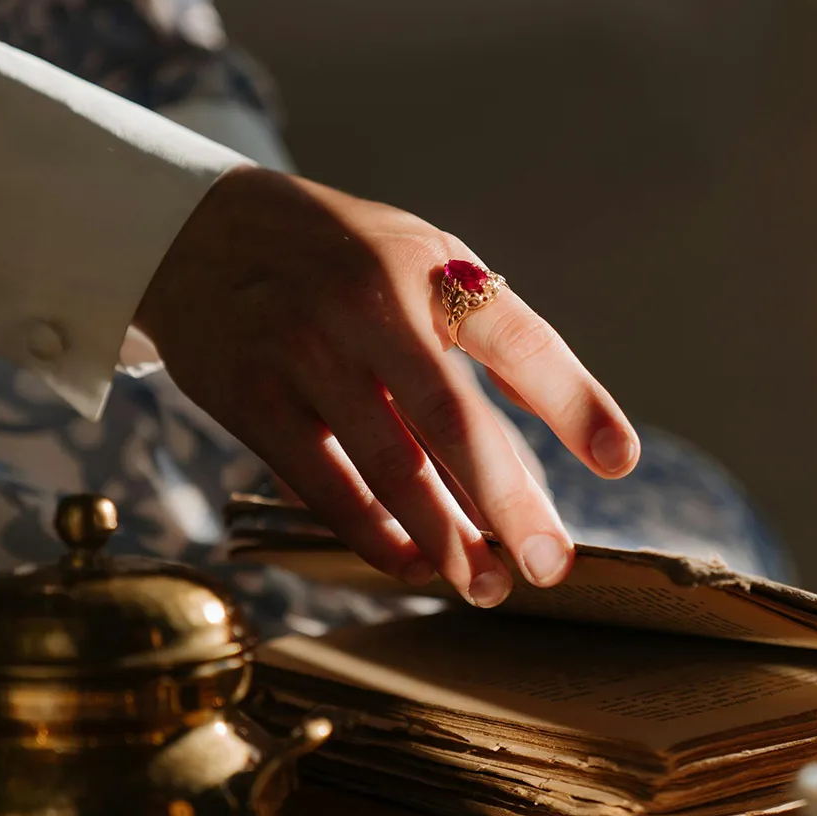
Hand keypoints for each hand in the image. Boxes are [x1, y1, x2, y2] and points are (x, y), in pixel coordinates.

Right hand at [135, 167, 638, 607]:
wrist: (197, 230)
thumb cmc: (338, 255)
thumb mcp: (420, 257)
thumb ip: (488, 329)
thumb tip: (569, 418)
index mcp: (429, 267)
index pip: (518, 340)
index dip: (573, 402)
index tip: (618, 462)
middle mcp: (369, 306)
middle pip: (453, 420)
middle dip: (509, 501)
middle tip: (551, 565)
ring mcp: (304, 352)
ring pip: (388, 465)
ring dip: (444, 537)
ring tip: (487, 585)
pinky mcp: (250, 396)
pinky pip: (323, 482)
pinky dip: (372, 532)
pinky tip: (411, 563)